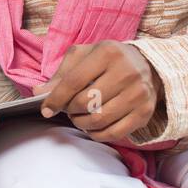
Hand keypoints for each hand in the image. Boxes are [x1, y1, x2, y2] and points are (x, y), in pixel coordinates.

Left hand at [36, 40, 161, 142]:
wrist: (147, 65)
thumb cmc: (107, 60)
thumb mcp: (82, 57)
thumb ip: (60, 74)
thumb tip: (39, 93)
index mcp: (108, 53)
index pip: (74, 82)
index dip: (56, 99)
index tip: (46, 110)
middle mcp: (126, 72)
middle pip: (86, 102)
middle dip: (70, 110)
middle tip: (68, 109)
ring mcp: (139, 93)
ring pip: (99, 119)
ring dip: (81, 123)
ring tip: (79, 117)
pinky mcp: (145, 112)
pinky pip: (115, 133)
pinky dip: (97, 134)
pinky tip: (92, 127)